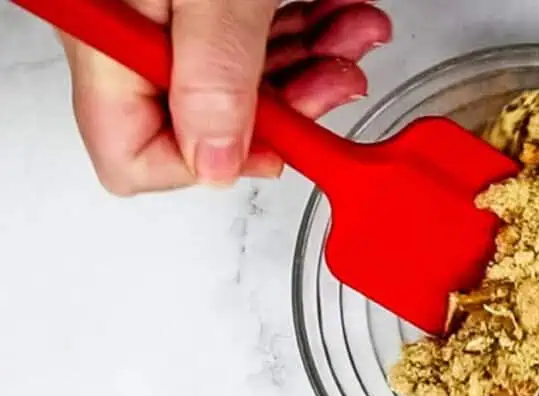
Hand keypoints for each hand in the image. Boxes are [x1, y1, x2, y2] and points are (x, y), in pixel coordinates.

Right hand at [60, 0, 390, 194]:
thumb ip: (214, 71)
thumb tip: (218, 162)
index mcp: (111, 45)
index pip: (137, 160)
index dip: (217, 163)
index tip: (281, 137)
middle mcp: (129, 36)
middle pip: (203, 121)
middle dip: (290, 104)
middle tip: (337, 77)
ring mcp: (161, 18)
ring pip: (236, 77)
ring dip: (310, 62)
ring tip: (354, 34)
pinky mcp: (195, 0)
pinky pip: (243, 33)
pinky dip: (297, 28)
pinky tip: (336, 13)